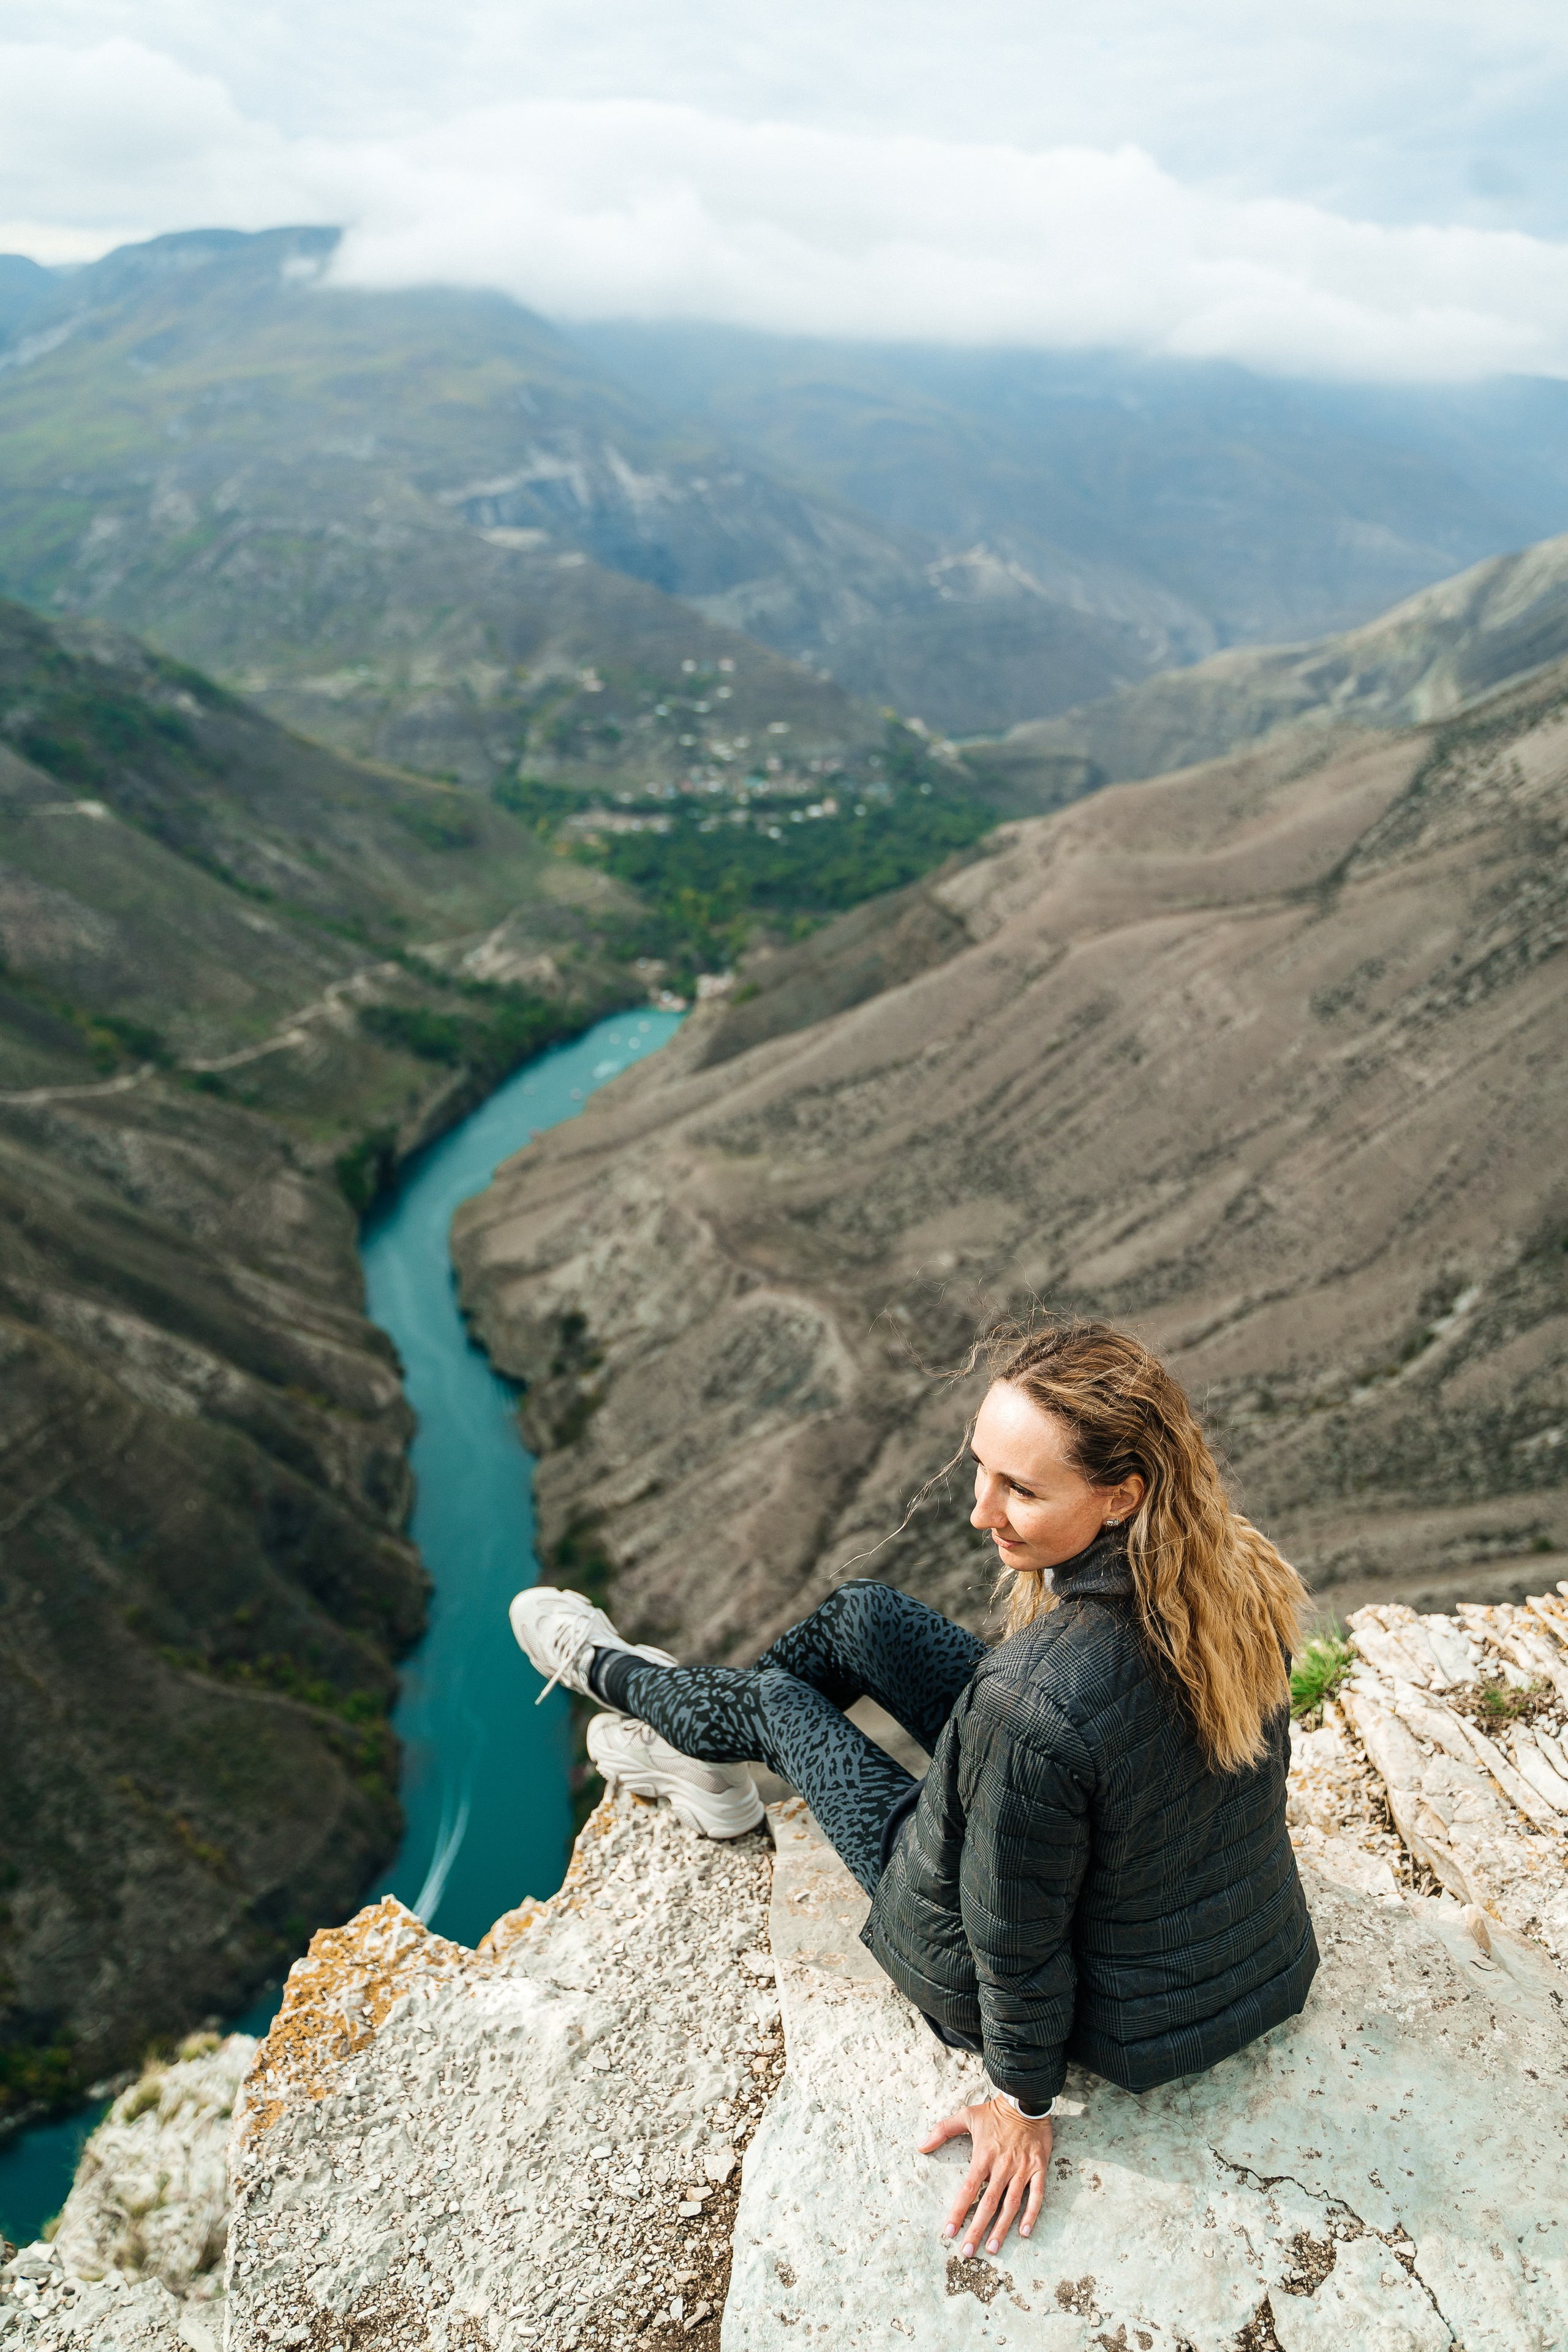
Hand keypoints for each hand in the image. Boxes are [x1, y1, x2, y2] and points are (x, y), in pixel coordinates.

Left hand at [919, 2096, 1052, 2257]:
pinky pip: (1037, 2195)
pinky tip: (1025, 2232)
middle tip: (969, 2252)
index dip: (959, 2211)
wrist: (1025, 2100)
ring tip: (993, 2248)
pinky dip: (1032, 2214)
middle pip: (988, 2203)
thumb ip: (942, 2130)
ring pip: (1011, 2204)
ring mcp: (1022, 2168)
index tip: (950, 2232)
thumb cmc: (993, 2112)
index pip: (968, 2189)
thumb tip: (921, 2147)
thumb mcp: (966, 2116)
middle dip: (977, 2229)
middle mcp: (1002, 2166)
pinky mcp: (1039, 2168)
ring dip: (1002, 2227)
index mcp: (983, 2156)